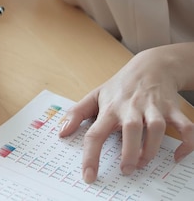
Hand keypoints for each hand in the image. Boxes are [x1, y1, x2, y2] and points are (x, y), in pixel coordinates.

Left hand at [59, 43, 193, 182]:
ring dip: (151, 148)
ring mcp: (153, 108)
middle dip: (129, 152)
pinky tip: (177, 156)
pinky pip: (186, 127)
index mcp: (109, 109)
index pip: (96, 133)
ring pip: (157, 128)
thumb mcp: (94, 96)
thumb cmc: (119, 86)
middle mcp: (131, 108)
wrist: (150, 67)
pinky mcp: (173, 109)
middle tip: (126, 170)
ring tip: (143, 163)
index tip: (89, 176)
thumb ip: (76, 114)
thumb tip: (61, 132)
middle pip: (131, 130)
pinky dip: (186, 143)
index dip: (91, 157)